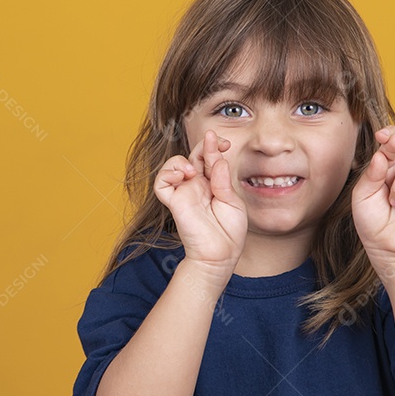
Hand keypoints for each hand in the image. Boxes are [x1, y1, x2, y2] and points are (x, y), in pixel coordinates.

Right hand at [154, 129, 246, 277]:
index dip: (214, 147)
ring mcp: (184, 193)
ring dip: (182, 160)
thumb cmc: (229, 233)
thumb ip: (223, 181)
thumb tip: (217, 159)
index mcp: (212, 184)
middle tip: (214, 140)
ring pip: (172, 165)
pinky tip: (183, 176)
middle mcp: (197, 186)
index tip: (225, 143)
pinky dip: (168, 173)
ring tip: (194, 170)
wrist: (219, 256)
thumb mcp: (233, 202)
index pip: (209, 159)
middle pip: (192, 157)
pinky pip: (161, 183)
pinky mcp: (173, 202)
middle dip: (203, 146)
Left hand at [351, 126, 394, 274]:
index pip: (390, 144)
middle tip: (391, 143)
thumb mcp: (363, 195)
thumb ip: (371, 174)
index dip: (388, 135)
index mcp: (385, 168)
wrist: (384, 245)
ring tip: (393, 204)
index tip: (381, 134)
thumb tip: (382, 155)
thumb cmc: (371, 220)